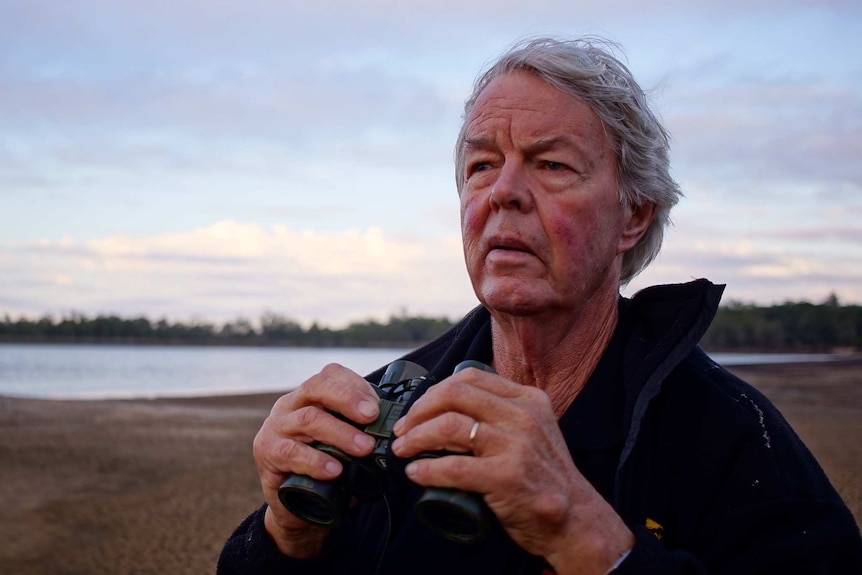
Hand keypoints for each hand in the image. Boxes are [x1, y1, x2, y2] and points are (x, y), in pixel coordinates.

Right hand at [253, 363, 380, 557]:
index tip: (377, 404)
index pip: (330, 375)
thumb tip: (396, 429)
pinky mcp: (266, 453)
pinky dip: (316, 461)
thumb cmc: (326, 469)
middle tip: (372, 416)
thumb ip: (361, 431)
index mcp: (309, 396)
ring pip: (309, 419)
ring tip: (364, 448)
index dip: (355, 385)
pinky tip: (335, 470)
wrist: (296, 509)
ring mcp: (275, 427)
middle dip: (348, 399)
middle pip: (317, 388)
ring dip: (341, 433)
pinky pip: (291, 452)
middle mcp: (289, 405)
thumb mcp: (344, 445)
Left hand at [391, 367, 632, 574]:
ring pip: (449, 426)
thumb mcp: (532, 431)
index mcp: (528, 399)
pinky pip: (455, 466)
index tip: (417, 410)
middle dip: (419, 411)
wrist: (575, 519)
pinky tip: (416, 473)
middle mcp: (524, 416)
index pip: (470, 378)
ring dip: (416, 438)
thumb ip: (501, 414)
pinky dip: (428, 469)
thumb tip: (447, 409)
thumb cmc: (543, 477)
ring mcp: (518, 445)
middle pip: (455, 395)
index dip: (434, 392)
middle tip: (403, 430)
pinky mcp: (508, 476)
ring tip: (403, 450)